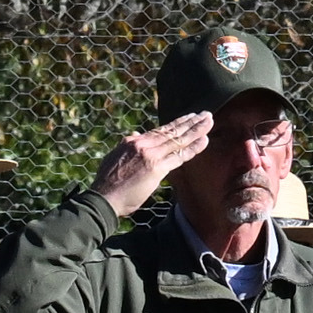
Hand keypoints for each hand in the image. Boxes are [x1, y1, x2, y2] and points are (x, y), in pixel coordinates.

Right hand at [93, 114, 211, 217]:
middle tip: (206, 114)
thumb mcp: (116, 156)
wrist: (103, 198)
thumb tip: (135, 134)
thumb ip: (128, 145)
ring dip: (196, 130)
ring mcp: (150, 155)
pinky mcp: (156, 168)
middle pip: (172, 130)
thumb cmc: (108, 182)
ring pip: (178, 139)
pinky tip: (204, 140)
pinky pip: (179, 155)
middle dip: (190, 122)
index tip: (189, 117)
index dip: (176, 123)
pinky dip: (193, 148)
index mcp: (133, 141)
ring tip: (209, 121)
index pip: (160, 130)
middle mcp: (143, 144)